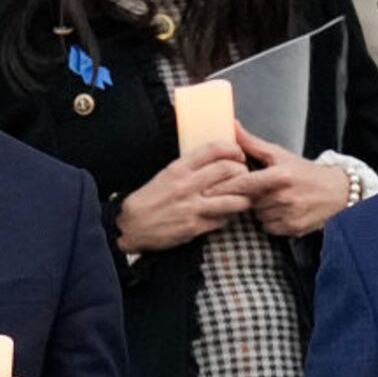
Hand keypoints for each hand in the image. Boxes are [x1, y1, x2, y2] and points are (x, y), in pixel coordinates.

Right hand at [116, 142, 251, 251]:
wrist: (131, 225)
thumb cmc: (150, 198)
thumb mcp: (167, 174)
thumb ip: (189, 167)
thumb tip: (215, 159)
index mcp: (179, 168)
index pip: (213, 150)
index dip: (232, 150)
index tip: (239, 154)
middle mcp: (186, 185)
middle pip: (228, 171)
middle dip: (243, 173)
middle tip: (246, 177)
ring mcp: (191, 207)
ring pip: (232, 199)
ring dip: (243, 198)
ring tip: (244, 198)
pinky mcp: (194, 227)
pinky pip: (222, 220)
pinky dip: (229, 216)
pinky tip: (227, 214)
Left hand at [208, 124, 349, 236]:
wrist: (336, 191)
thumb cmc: (303, 171)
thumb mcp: (279, 154)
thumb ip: (251, 143)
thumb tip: (231, 125)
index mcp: (280, 175)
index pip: (244, 184)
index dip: (224, 188)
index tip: (207, 190)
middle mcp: (285, 196)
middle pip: (248, 202)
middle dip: (246, 197)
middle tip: (254, 191)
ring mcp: (289, 215)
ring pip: (257, 216)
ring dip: (259, 209)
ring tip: (272, 198)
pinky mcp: (293, 229)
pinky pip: (269, 227)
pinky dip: (270, 221)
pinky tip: (280, 210)